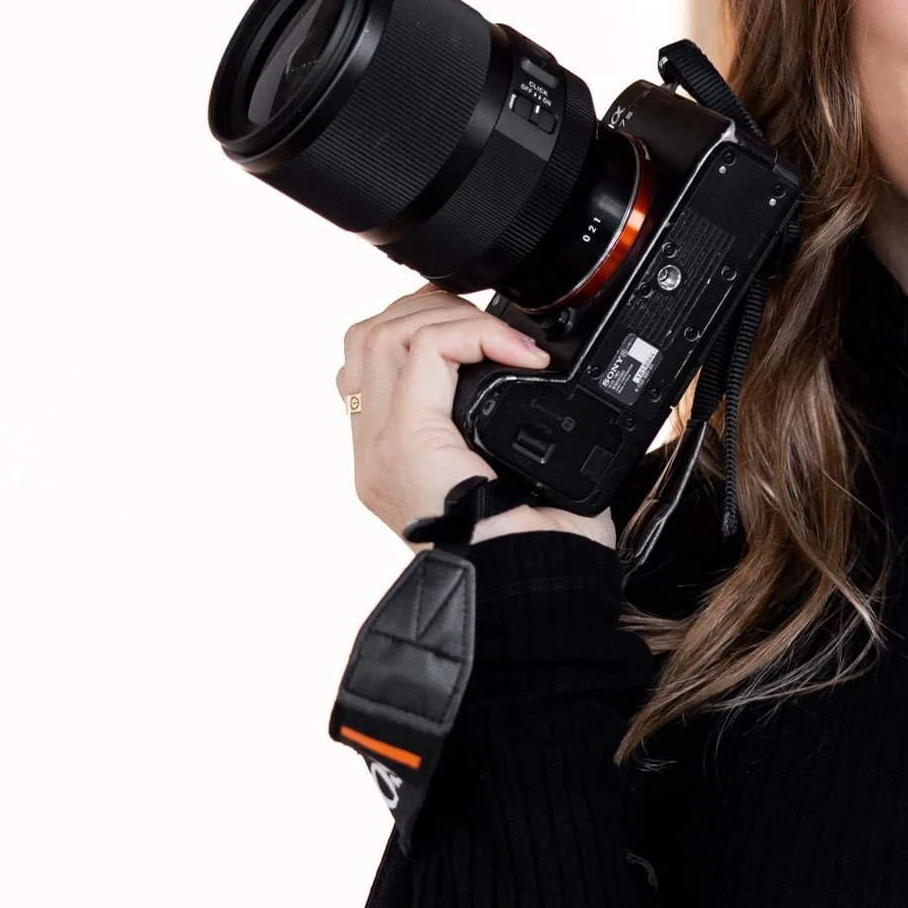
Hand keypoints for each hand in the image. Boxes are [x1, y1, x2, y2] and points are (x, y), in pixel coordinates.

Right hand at [335, 286, 614, 546]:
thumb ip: (502, 433)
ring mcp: (383, 447)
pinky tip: (519, 354)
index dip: (418, 326)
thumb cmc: (539, 553)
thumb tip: (541, 383)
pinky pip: (425, 351)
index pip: (370, 365)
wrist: (533, 597)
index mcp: (392, 462)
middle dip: (427, 310)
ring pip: (383, 334)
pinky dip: (475, 333)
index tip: (478, 330)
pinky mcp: (409, 442)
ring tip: (500, 337)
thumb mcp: (514, 480)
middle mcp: (374, 454)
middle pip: (367, 338)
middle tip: (487, 326)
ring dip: (447, 316)